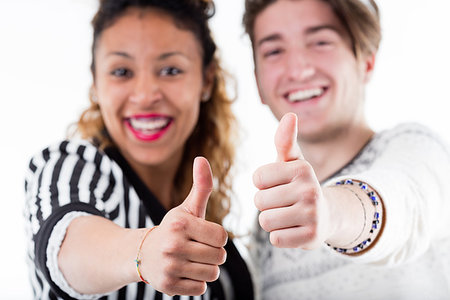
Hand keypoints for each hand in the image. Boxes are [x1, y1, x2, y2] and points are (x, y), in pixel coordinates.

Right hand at [141, 157, 227, 295]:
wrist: (142, 252)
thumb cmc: (173, 229)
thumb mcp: (187, 208)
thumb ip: (201, 185)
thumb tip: (202, 158)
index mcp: (181, 224)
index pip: (222, 237)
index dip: (216, 237)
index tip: (203, 234)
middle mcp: (173, 245)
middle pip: (219, 257)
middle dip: (212, 253)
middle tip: (197, 249)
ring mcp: (170, 267)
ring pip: (212, 274)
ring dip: (206, 268)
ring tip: (191, 260)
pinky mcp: (168, 286)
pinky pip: (200, 288)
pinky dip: (196, 282)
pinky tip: (183, 272)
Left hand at [253, 113, 331, 248]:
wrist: (326, 215)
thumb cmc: (299, 185)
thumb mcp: (292, 162)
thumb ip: (285, 140)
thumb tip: (290, 114)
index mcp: (302, 169)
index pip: (257, 178)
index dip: (263, 184)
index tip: (277, 184)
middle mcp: (310, 190)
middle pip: (259, 201)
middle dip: (266, 204)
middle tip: (283, 203)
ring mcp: (313, 215)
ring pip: (266, 221)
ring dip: (271, 221)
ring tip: (287, 216)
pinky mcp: (312, 237)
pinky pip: (276, 239)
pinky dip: (280, 237)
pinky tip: (293, 230)